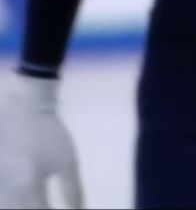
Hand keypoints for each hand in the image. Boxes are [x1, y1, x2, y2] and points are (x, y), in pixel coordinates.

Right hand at [0, 73, 83, 208]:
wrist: (25, 111)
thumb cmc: (50, 136)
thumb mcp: (68, 162)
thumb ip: (72, 190)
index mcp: (29, 184)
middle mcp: (9, 187)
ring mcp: (0, 181)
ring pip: (9, 205)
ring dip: (24, 207)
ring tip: (39, 206)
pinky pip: (4, 197)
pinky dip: (14, 203)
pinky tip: (24, 202)